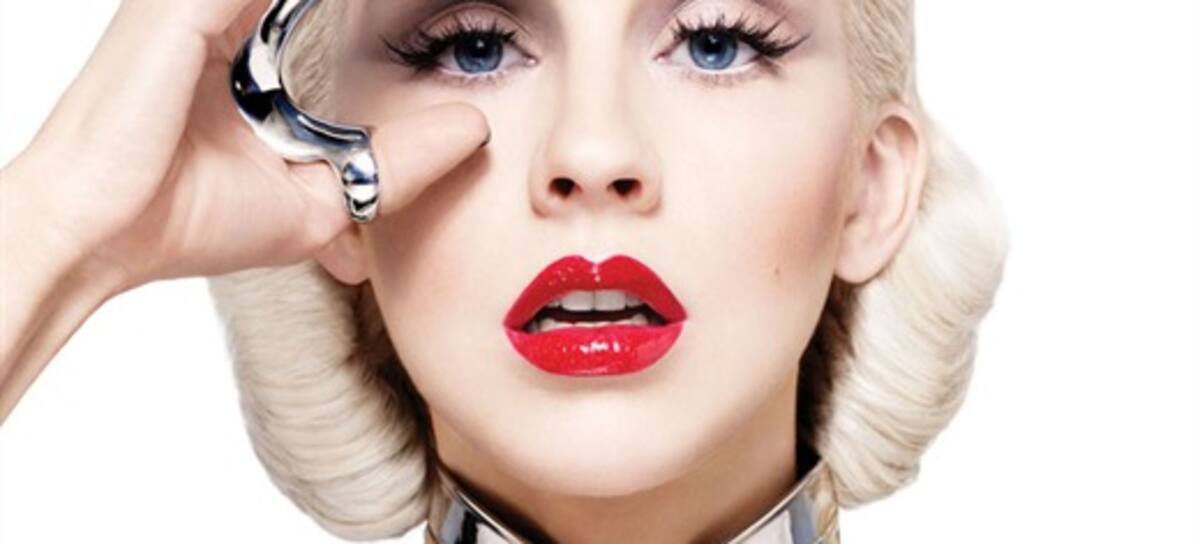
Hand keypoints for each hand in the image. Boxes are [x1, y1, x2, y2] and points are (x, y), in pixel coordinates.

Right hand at [11, 0, 489, 290]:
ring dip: (364, 1)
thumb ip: (394, 158)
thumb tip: (472, 129)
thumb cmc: (188, 220)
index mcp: (241, 44)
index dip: (380, 10)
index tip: (450, 6)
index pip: (321, 3)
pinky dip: (326, 0)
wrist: (102, 234)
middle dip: (379, 6)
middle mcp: (217, 9)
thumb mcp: (319, 198)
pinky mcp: (184, 2)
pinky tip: (405, 1)